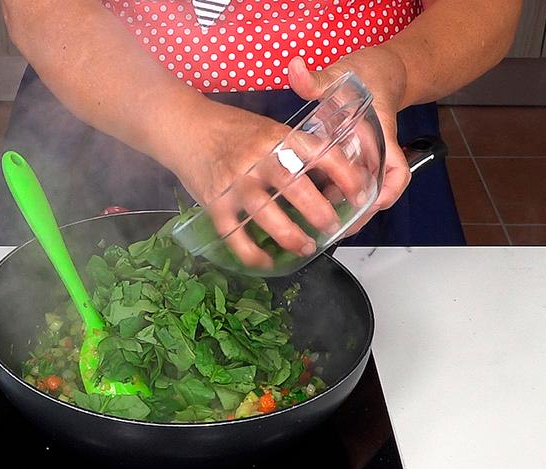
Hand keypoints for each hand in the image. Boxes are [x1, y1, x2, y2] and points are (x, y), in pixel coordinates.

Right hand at [161, 101, 337, 268]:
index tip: (360, 194)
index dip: (345, 175)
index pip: (320, 154)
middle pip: (295, 187)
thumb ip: (295, 150)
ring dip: (289, 236)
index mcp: (278, 138)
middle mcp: (258, 159)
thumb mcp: (269, 128)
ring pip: (266, 216)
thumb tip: (333, 180)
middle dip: (318, 211)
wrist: (184, 127)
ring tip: (305, 247)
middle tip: (330, 226)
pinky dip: (252, 255)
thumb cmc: (232, 129)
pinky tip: (266, 262)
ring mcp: (235, 183)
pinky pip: (235, 235)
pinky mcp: (214, 203)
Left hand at [288, 46, 409, 235]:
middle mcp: (376, 150)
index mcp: (380, 134)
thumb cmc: (368, 74)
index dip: (388, 192)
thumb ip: (316, 77)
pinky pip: (348, 183)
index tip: (372, 205)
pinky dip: (334, 194)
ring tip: (322, 225)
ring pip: (362, 191)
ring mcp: (366, 156)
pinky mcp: (354, 158)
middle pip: (379, 192)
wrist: (380, 70)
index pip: (397, 170)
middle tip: (336, 230)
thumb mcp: (342, 72)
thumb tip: (295, 69)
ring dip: (346, 208)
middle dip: (360, 214)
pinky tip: (312, 201)